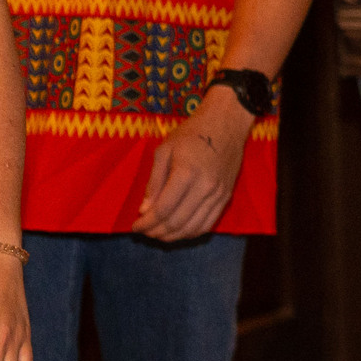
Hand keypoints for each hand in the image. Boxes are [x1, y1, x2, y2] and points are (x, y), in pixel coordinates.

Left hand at [134, 87, 251, 241]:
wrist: (226, 124)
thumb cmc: (191, 133)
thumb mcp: (164, 151)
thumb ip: (154, 182)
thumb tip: (144, 210)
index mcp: (186, 173)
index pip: (163, 209)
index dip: (146, 223)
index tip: (135, 226)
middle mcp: (205, 187)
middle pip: (177, 222)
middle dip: (156, 232)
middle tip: (144, 232)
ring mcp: (218, 194)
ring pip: (193, 227)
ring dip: (172, 236)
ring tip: (158, 234)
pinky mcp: (226, 197)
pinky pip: (208, 224)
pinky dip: (191, 233)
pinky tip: (178, 232)